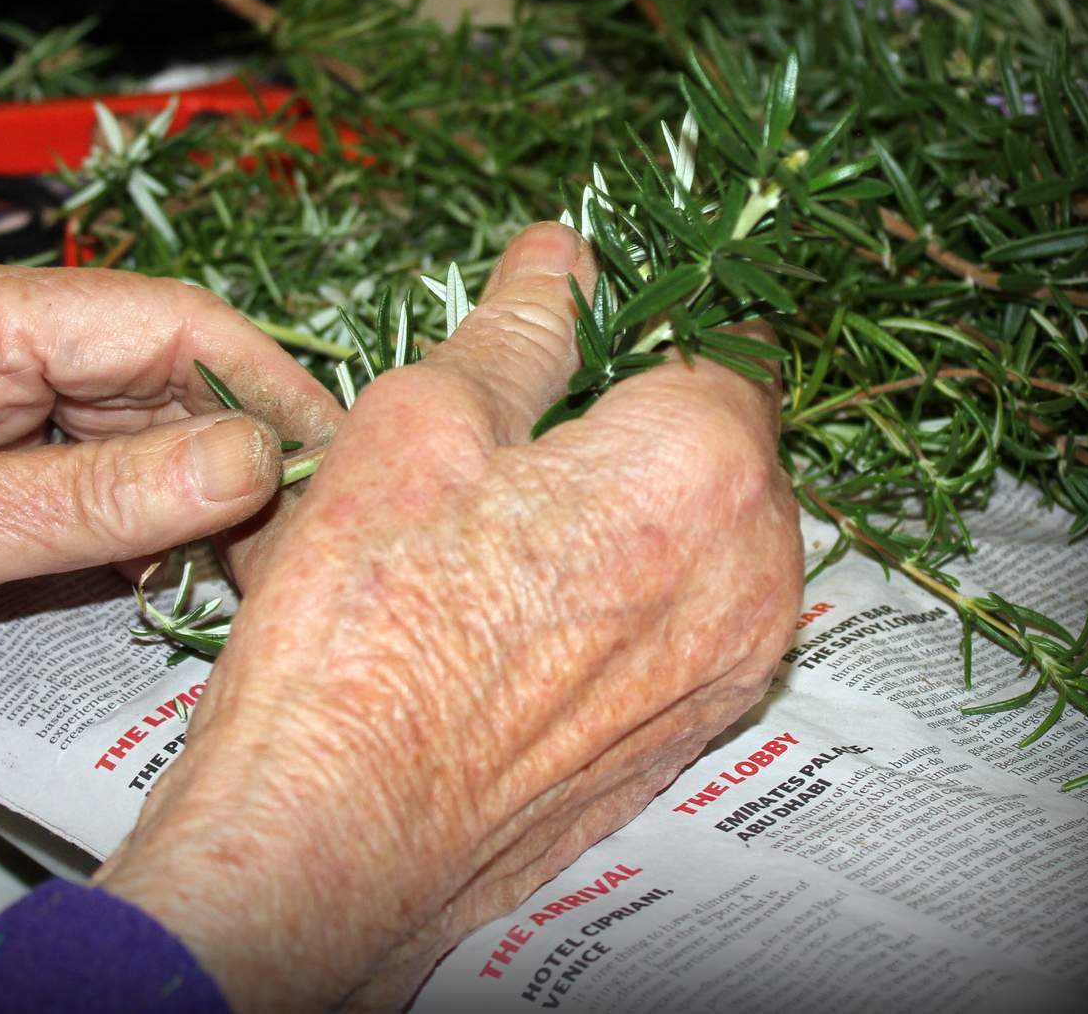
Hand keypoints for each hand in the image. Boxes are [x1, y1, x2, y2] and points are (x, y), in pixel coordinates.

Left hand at [0, 261, 339, 808]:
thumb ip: (87, 500)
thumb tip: (247, 461)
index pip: (156, 322)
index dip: (255, 379)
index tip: (332, 451)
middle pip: (156, 385)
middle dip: (236, 453)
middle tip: (304, 535)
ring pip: (134, 452)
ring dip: (196, 507)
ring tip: (256, 570)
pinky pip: (94, 514)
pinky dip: (143, 546)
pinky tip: (175, 587)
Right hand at [96, 222, 802, 1011]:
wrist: (333, 839)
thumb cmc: (363, 628)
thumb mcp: (422, 427)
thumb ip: (520, 328)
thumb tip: (565, 249)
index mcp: (700, 464)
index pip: (718, 342)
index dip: (639, 330)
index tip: (564, 348)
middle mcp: (754, 569)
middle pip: (723, 441)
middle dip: (637, 420)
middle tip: (512, 443)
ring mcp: (731, 662)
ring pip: (708, 530)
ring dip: (632, 506)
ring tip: (504, 533)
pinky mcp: (694, 729)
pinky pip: (689, 614)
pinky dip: (629, 586)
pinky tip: (520, 609)